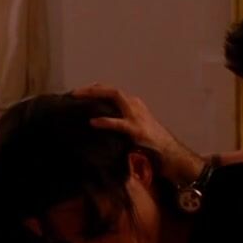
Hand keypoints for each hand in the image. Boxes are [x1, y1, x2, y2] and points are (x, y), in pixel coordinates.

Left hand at [71, 83, 203, 183]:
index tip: (79, 93)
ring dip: (94, 95)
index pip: (112, 91)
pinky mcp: (137, 129)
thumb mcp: (133, 129)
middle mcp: (135, 104)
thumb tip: (97, 125)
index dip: (95, 90)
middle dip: (91, 89)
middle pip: (111, 89)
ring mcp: (137, 115)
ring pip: (114, 96)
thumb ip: (120, 122)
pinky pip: (118, 122)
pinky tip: (93, 122)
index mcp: (134, 104)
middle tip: (73, 93)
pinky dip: (105, 121)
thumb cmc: (151, 144)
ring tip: (78, 98)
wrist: (169, 153)